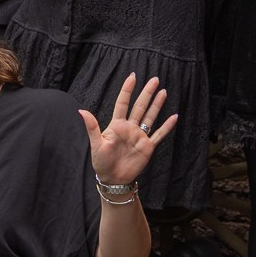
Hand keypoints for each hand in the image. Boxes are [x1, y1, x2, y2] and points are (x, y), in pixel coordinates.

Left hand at [80, 73, 176, 187]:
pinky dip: (167, 126)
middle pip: (139, 106)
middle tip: (154, 79)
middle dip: (147, 93)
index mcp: (117, 125)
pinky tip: (174, 116)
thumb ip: (92, 127)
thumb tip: (81, 111)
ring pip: (150, 117)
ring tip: (163, 91)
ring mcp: (139, 136)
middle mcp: (130, 128)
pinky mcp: (147, 147)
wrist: (113, 179)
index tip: (132, 77)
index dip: (127, 90)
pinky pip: (159, 135)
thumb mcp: (96, 144)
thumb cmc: (101, 162)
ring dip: (157, 105)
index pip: (123, 103)